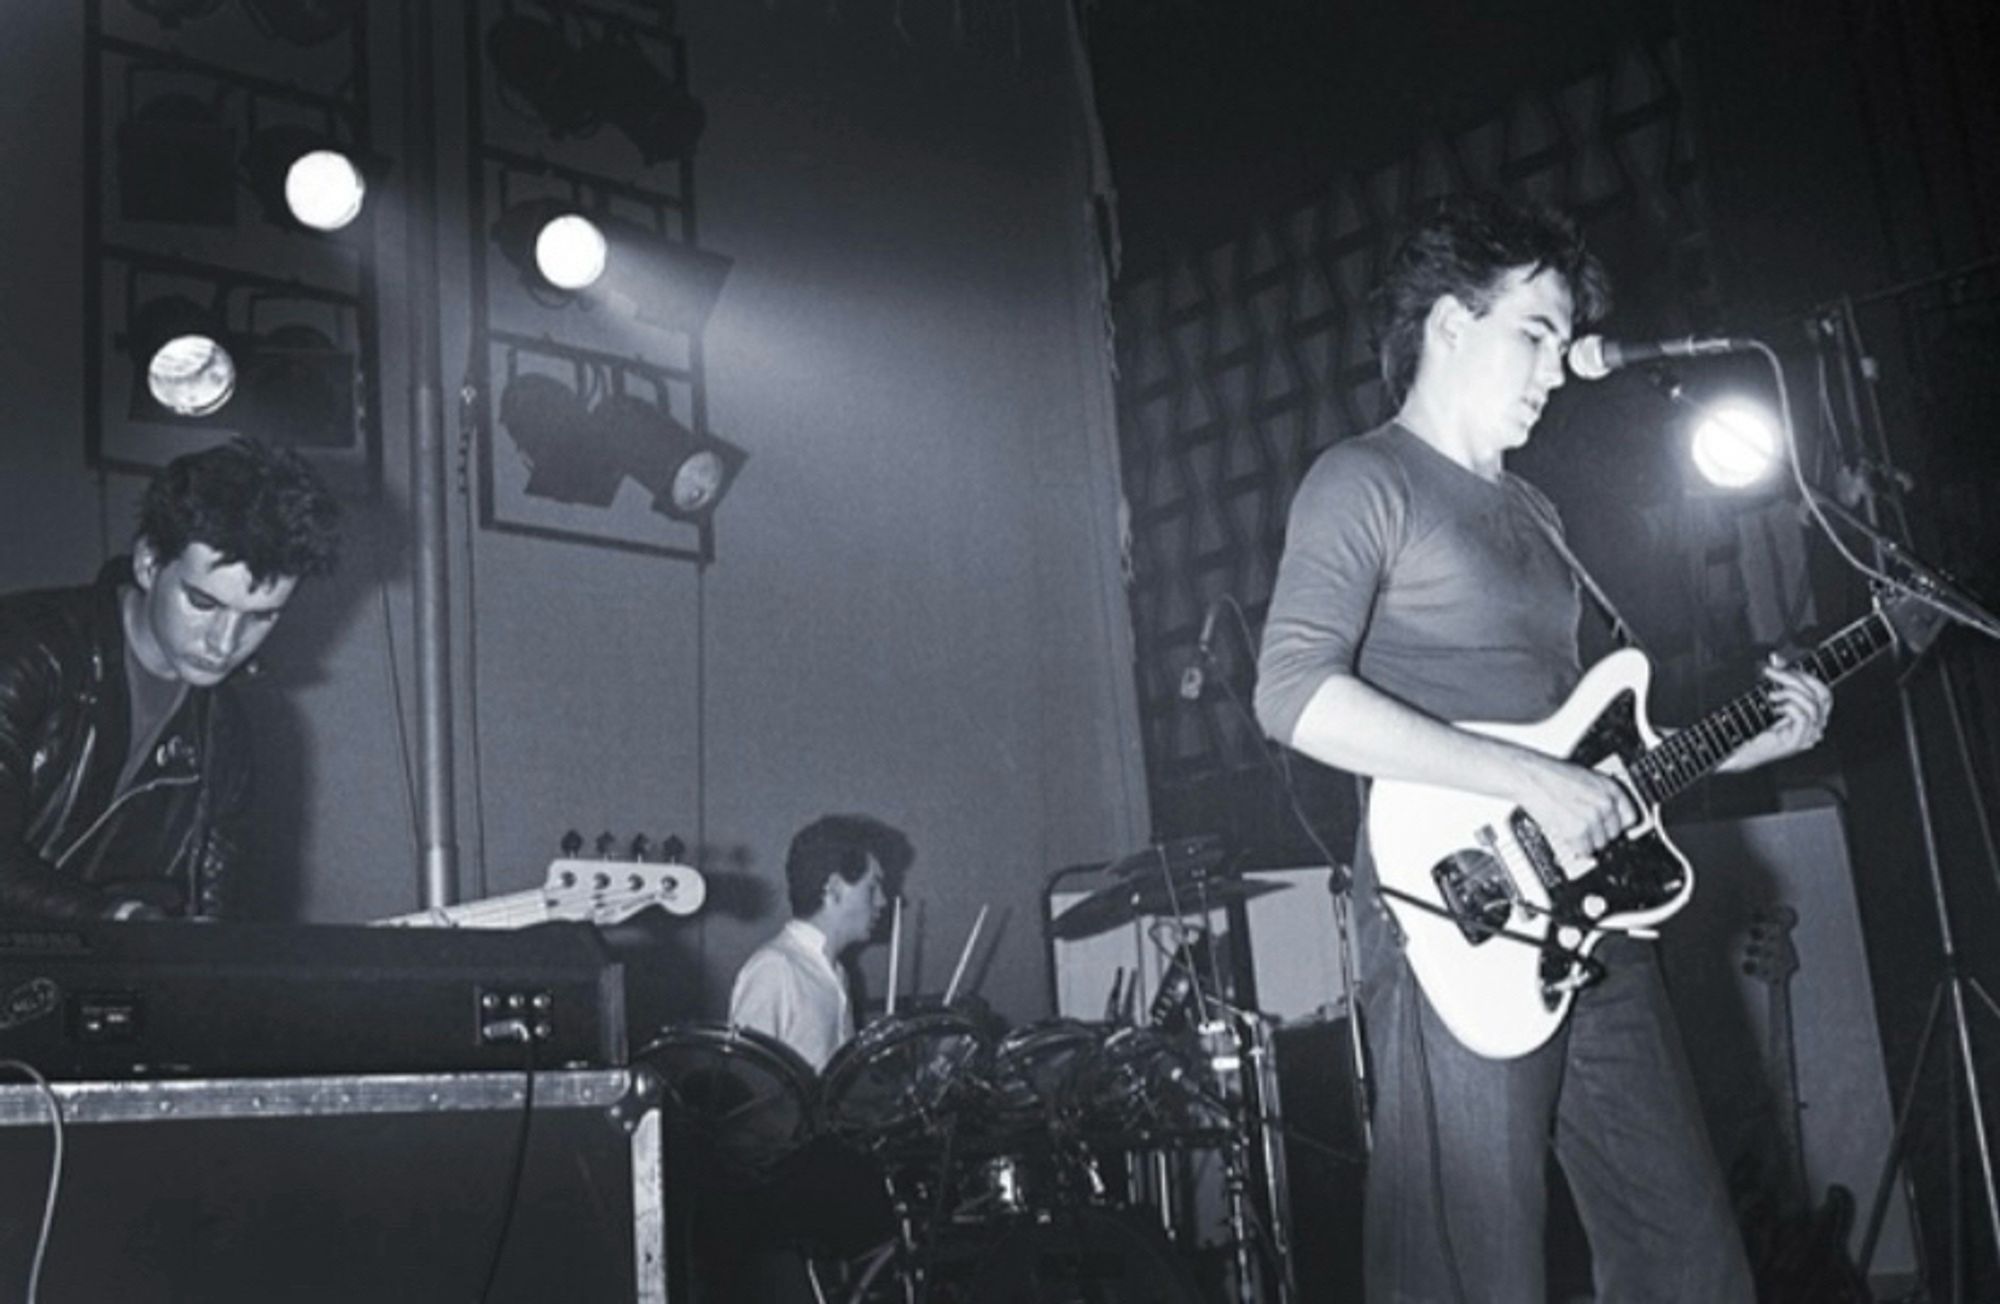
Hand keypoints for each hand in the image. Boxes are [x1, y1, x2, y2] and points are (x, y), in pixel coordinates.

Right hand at [1511, 752, 1639, 862]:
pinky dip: (1574, 847)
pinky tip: (1565, 833)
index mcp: (1610, 789)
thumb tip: (1609, 816)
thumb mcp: (1586, 780)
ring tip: (1570, 826)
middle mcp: (1605, 804)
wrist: (1530, 777)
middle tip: (1582, 825)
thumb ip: (1601, 797)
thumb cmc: (1551, 775)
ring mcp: (1593, 818)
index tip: (1610, 828)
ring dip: (1585, 841)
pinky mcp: (1578, 830)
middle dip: (1598, 833)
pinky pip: (1584, 850)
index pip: (1630, 818)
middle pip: (1613, 835)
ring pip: (1599, 845)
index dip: (1617, 825)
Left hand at [1721, 655, 1833, 772]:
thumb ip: (1777, 678)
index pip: (1822, 691)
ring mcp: (1809, 735)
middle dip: (1796, 678)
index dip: (1804, 674)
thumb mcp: (1769, 697)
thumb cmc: (1752, 725)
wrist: (1738, 750)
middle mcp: (1816, 726)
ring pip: (1812, 704)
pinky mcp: (1797, 742)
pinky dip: (1789, 706)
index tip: (1780, 663)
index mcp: (1813, 715)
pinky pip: (1803, 717)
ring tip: (1771, 694)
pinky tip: (1774, 707)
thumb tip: (1777, 658)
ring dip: (1790, 692)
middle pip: (1821, 694)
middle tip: (1772, 673)